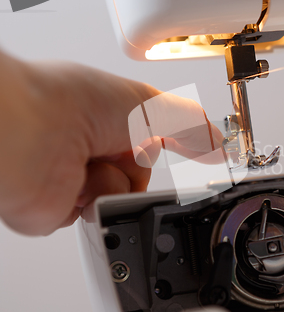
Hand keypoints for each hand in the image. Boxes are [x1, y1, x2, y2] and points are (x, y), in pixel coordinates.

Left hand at [0, 50, 222, 235]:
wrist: (29, 131)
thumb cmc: (74, 101)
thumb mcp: (150, 105)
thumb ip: (190, 126)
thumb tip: (218, 142)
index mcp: (111, 120)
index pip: (152, 140)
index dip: (172, 146)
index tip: (197, 155)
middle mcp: (93, 148)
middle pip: (139, 176)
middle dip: (136, 168)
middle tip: (124, 149)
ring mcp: (77, 178)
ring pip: (122, 199)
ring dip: (116, 183)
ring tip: (95, 163)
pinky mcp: (62, 207)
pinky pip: (98, 217)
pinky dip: (95, 201)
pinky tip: (80, 183)